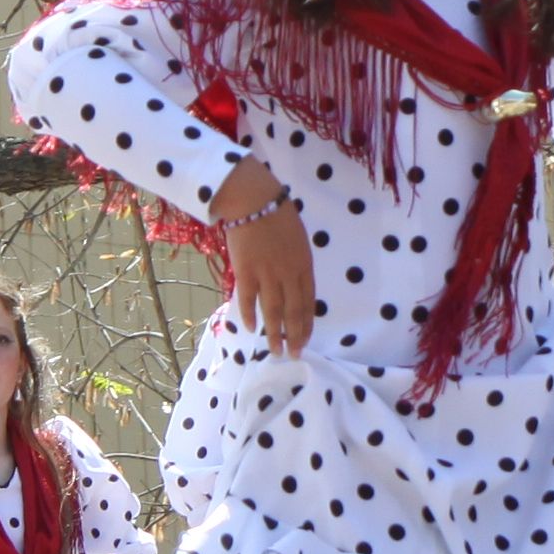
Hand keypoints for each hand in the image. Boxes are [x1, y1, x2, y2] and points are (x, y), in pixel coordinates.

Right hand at [210, 161, 315, 350]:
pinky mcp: (245, 272)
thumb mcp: (299, 238)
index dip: (306, 324)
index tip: (306, 340)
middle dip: (294, 336)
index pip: (308, 302)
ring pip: (272, 311)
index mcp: (304, 265)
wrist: (253, 199)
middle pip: (292, 311)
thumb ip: (298, 263)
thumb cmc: (278, 213)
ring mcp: (266, 274)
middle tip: (293, 354)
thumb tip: (294, 284)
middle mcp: (288, 274)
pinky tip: (252, 328)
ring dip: (274, 333)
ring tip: (275, 351)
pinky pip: (248, 299)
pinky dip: (249, 314)